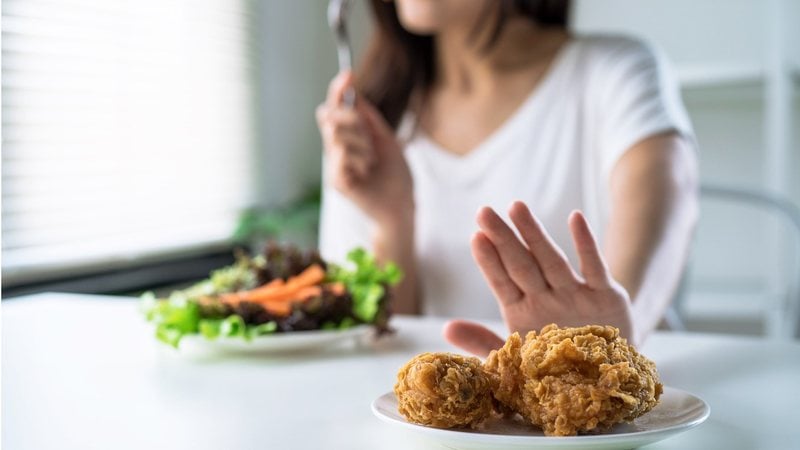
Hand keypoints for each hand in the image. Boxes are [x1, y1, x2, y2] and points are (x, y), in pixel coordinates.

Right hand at [316, 71, 413, 227]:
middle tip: (370, 137)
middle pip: (329, 115)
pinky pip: (341, 154)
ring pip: (337, 134)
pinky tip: (366, 173)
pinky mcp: (335, 180)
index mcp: (349, 137)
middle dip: (352, 119)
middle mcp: (336, 149)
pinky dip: (359, 159)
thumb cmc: (396, 176)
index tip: (348, 74)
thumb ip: (369, 119)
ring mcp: (334, 165)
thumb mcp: (386, 139)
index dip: (338, 90)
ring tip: (372, 162)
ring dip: (362, 144)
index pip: (335, 108)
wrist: (402, 205)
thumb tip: (355, 93)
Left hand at [444, 201, 634, 356]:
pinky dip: (586, 244)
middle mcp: (546, 298)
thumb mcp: (518, 362)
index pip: (502, 282)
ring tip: (516, 207)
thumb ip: (483, 344)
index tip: (475, 238)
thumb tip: (446, 328)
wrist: (606, 378)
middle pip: (521, 264)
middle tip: (483, 212)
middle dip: (502, 239)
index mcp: (522, 312)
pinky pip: (594, 268)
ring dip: (535, 234)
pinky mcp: (605, 296)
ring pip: (551, 260)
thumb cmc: (557, 367)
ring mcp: (574, 294)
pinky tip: (575, 218)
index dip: (489, 262)